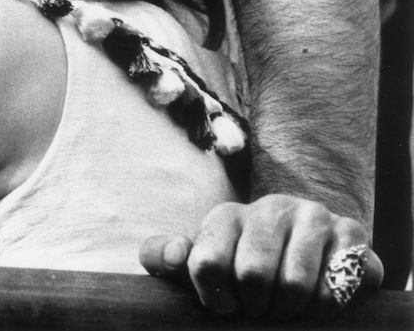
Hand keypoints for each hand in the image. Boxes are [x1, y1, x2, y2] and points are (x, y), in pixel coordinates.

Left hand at [140, 194, 382, 318]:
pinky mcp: (351, 236)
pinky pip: (336, 290)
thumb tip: (177, 253)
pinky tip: (317, 300)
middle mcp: (271, 207)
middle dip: (255, 306)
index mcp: (228, 215)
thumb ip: (167, 257)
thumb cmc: (242, 267)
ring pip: (295, 286)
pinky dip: (324, 309)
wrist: (306, 256)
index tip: (225, 304)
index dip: (215, 298)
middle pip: (253, 276)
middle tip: (261, 307)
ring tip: (286, 307)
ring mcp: (314, 217)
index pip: (207, 263)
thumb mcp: (200, 262)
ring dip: (289, 311)